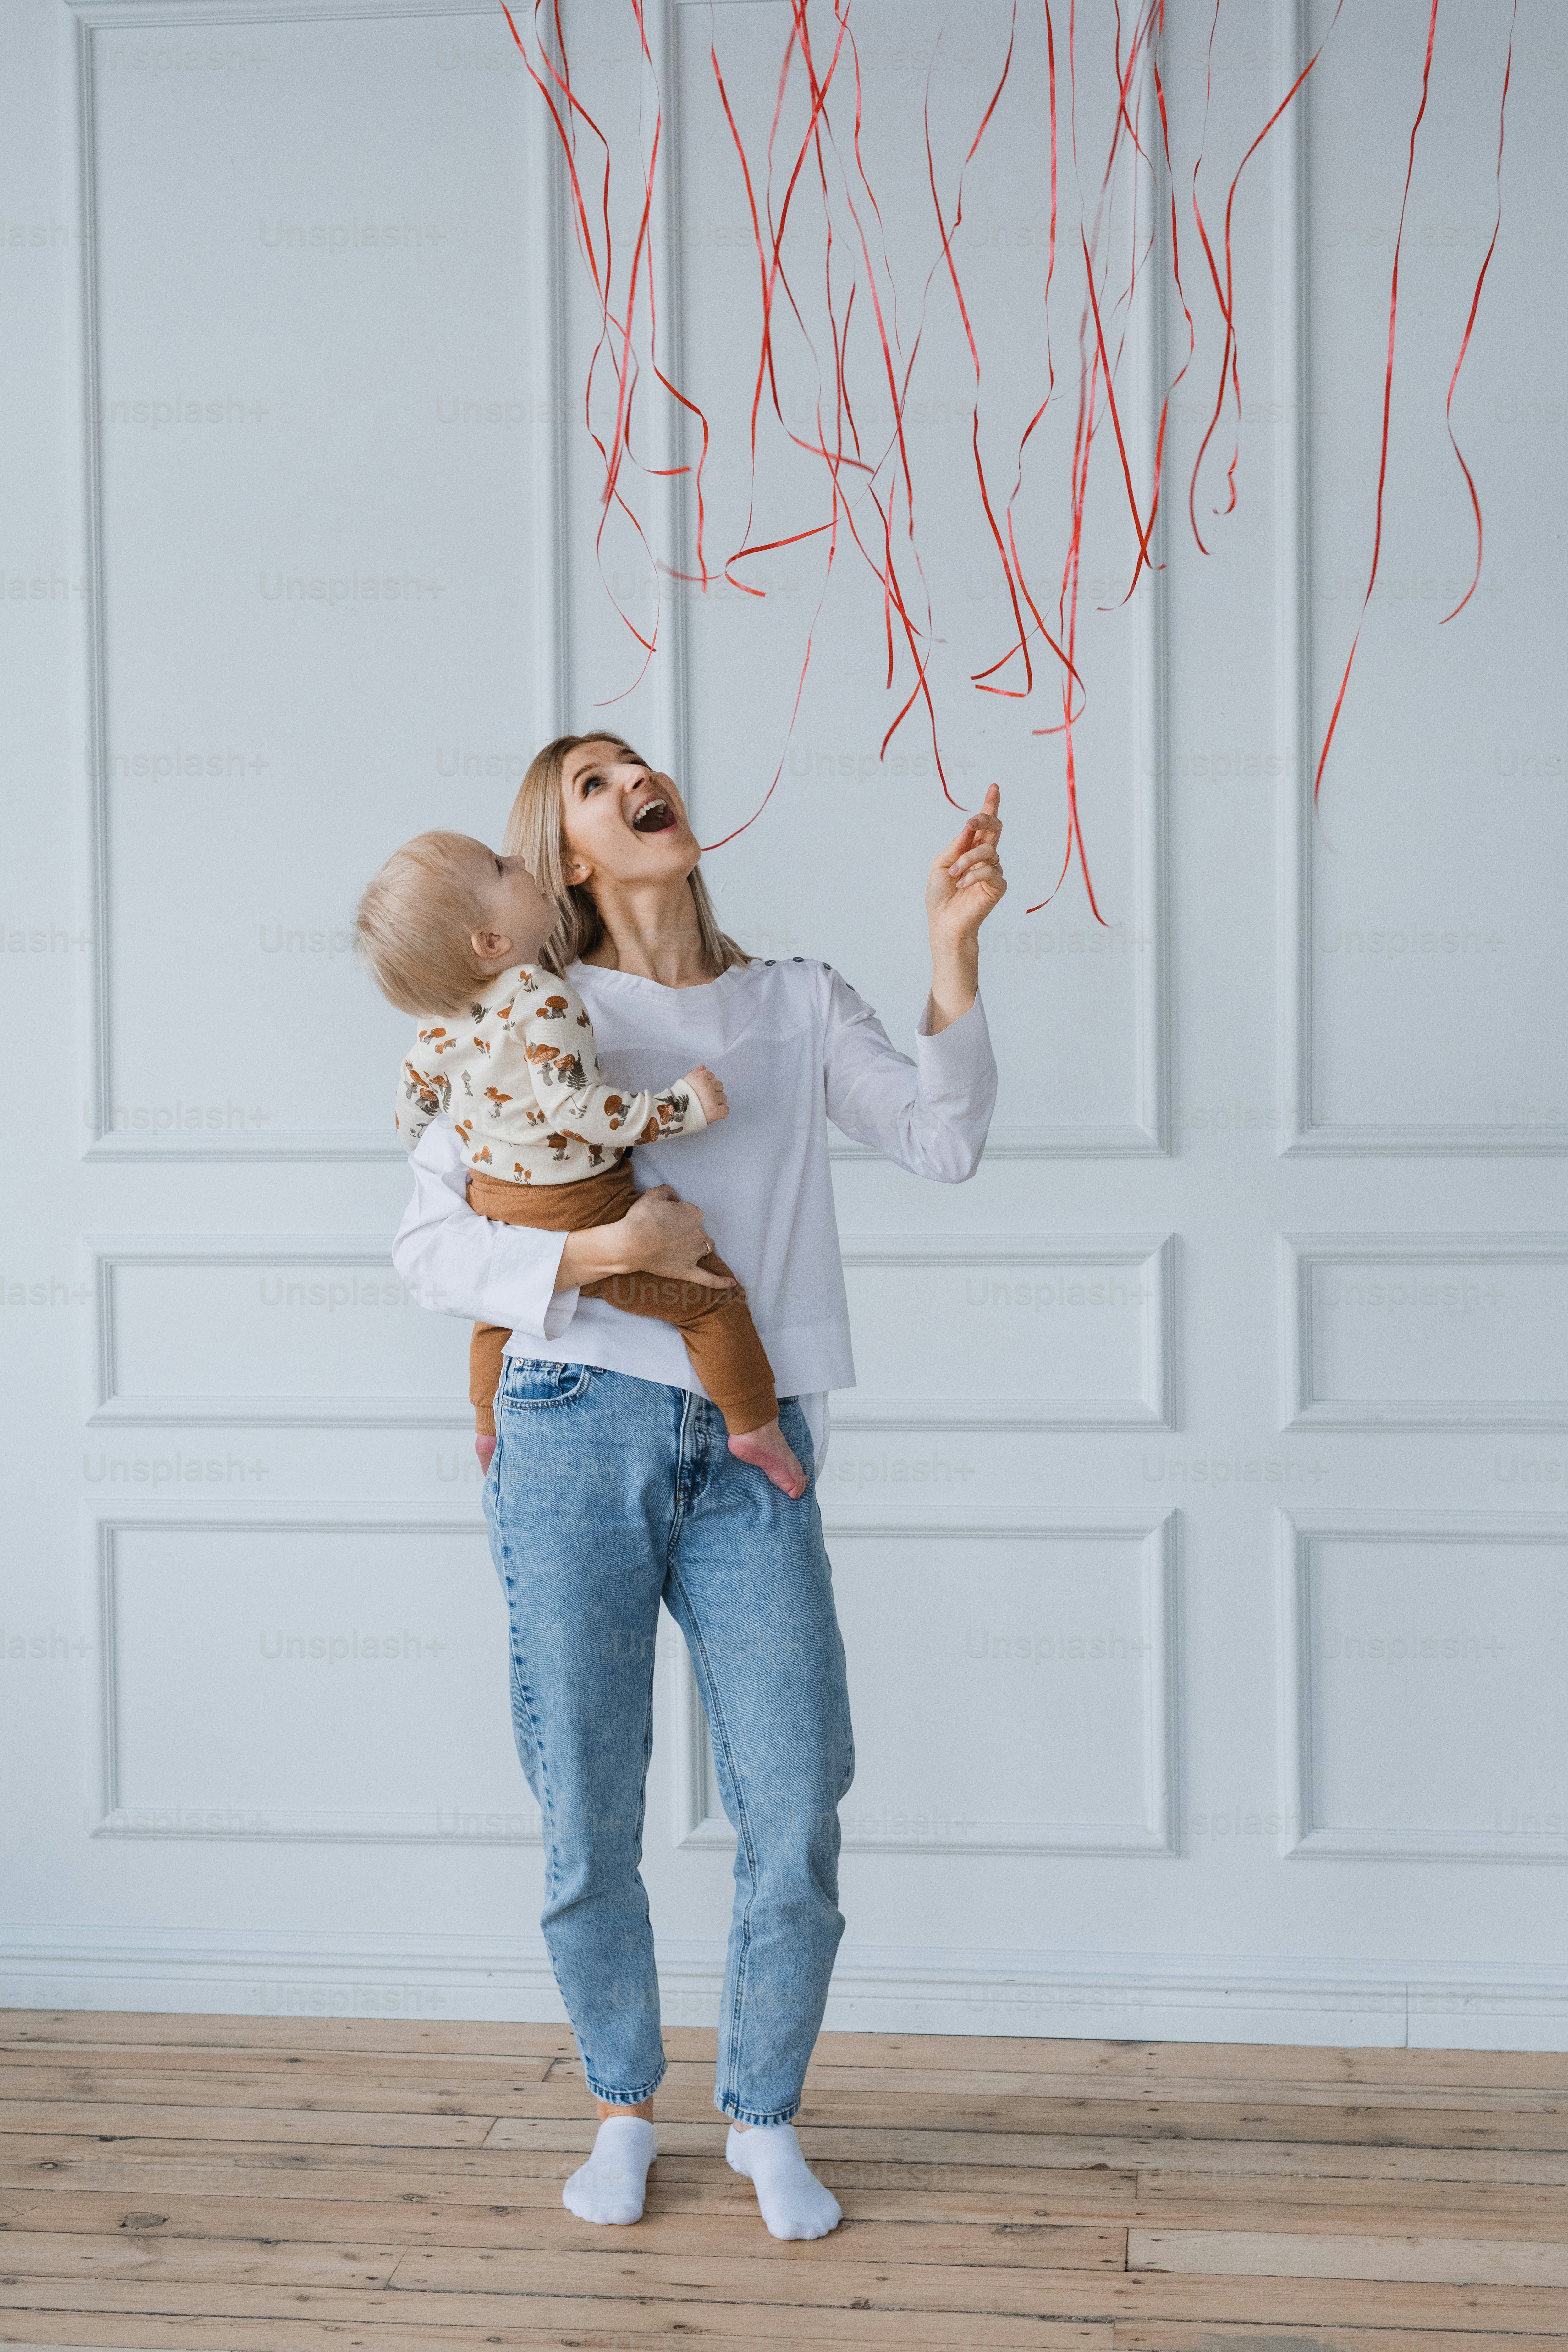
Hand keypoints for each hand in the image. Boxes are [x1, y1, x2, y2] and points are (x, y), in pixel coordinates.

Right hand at [617, 1184, 732, 1287]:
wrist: (631, 1243)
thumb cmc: (641, 1218)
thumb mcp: (652, 1194)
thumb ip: (667, 1191)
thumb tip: (674, 1196)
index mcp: (693, 1214)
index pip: (691, 1212)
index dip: (677, 1214)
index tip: (663, 1217)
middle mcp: (698, 1233)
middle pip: (698, 1230)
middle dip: (686, 1230)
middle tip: (665, 1232)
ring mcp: (694, 1253)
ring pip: (705, 1247)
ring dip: (700, 1246)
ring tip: (685, 1247)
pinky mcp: (687, 1270)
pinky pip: (708, 1278)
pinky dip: (721, 1282)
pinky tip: (732, 1285)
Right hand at [683, 1065, 728, 1122]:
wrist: (676, 1113)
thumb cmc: (680, 1097)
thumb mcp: (686, 1081)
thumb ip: (695, 1072)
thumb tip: (704, 1067)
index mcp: (701, 1078)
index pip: (712, 1077)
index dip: (708, 1084)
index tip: (701, 1090)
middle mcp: (708, 1087)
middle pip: (720, 1086)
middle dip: (714, 1092)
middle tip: (705, 1099)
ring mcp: (713, 1099)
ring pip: (723, 1098)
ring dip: (718, 1102)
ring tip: (707, 1107)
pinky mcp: (716, 1111)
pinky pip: (725, 1110)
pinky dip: (720, 1112)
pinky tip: (712, 1113)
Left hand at [926, 783, 1005, 955]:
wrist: (943, 921)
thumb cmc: (940, 894)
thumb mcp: (941, 864)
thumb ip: (957, 845)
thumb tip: (969, 826)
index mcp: (970, 848)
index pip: (984, 825)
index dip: (990, 805)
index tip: (994, 787)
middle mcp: (984, 856)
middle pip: (995, 828)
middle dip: (985, 819)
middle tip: (971, 823)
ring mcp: (993, 870)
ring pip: (988, 851)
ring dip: (967, 860)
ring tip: (954, 875)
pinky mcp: (998, 886)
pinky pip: (990, 871)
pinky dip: (974, 875)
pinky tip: (962, 884)